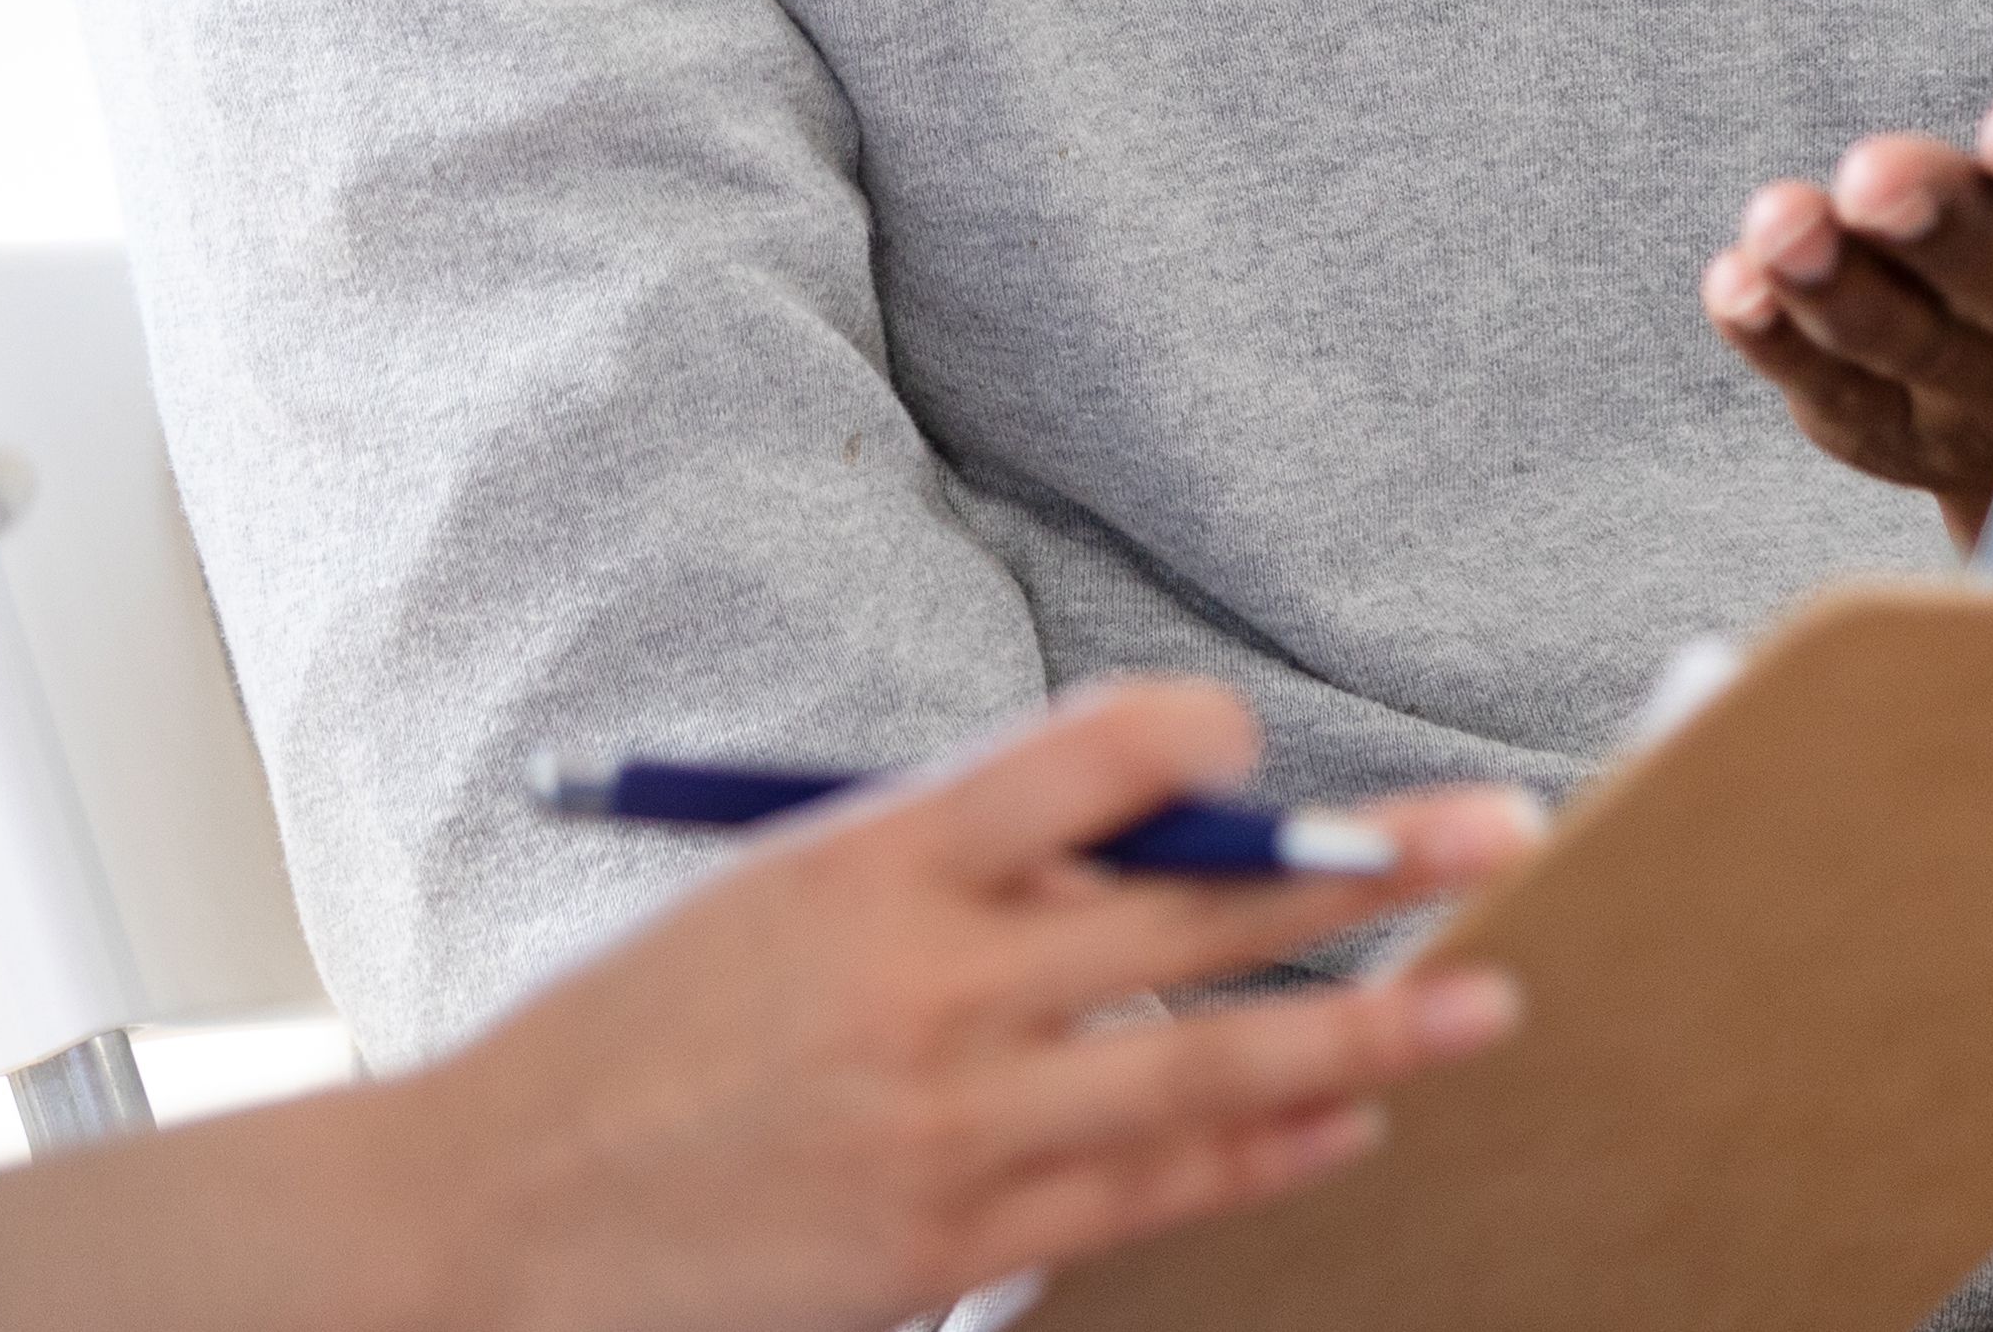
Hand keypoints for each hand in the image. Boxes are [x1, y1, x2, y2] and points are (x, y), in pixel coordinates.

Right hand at [390, 678, 1534, 1331]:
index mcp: (875, 856)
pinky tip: (1347, 1120)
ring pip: (1210, 1059)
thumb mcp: (777, 894)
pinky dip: (1264, 1148)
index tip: (1258, 756)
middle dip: (1371, 865)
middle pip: (1198, 904)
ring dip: (1366, 1024)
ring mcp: (950, 1127)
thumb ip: (950, 864)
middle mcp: (929, 982)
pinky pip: (1150, 1191)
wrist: (483, 1224)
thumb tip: (1148, 839)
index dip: (1204, 745)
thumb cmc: (635, 1040)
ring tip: (1484, 997)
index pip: (1096, 752)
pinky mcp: (950, 1248)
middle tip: (1509, 836)